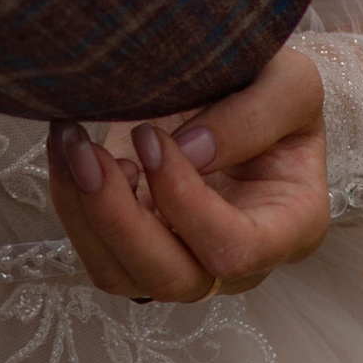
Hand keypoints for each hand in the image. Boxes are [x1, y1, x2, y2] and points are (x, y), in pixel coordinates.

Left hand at [46, 40, 330, 302]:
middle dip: (118, 219)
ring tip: (72, 142)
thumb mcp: (289, 82)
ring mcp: (184, 258)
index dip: (185, 203)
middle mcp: (239, 260)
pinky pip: (96, 252)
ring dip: (84, 213)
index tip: (152, 137)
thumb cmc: (273, 87)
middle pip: (173, 279)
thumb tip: (190, 151)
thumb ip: (255, 115)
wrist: (236, 85)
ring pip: (122, 276)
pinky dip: (71, 206)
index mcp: (291, 226)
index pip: (235, 250)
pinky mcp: (138, 244)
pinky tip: (73, 153)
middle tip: (86, 149)